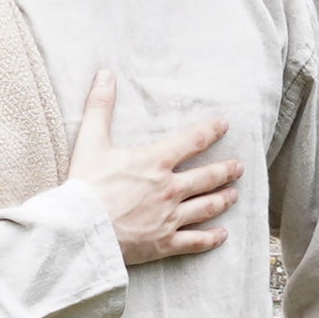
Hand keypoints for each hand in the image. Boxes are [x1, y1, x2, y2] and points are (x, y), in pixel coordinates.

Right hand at [67, 70, 240, 266]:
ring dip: (222, 199)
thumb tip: (105, 74)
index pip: (193, 141)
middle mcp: (170, 189)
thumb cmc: (85, 186)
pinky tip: (222, 234)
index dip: (211, 131)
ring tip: (233, 195)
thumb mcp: (90, 141)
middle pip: (207, 177)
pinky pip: (194, 241)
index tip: (224, 126)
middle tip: (238, 167)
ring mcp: (169, 218)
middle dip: (225, 170)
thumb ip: (100, 106)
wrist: (80, 229)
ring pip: (206, 207)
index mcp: (156, 161)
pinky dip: (210, 238)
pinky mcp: (164, 243)